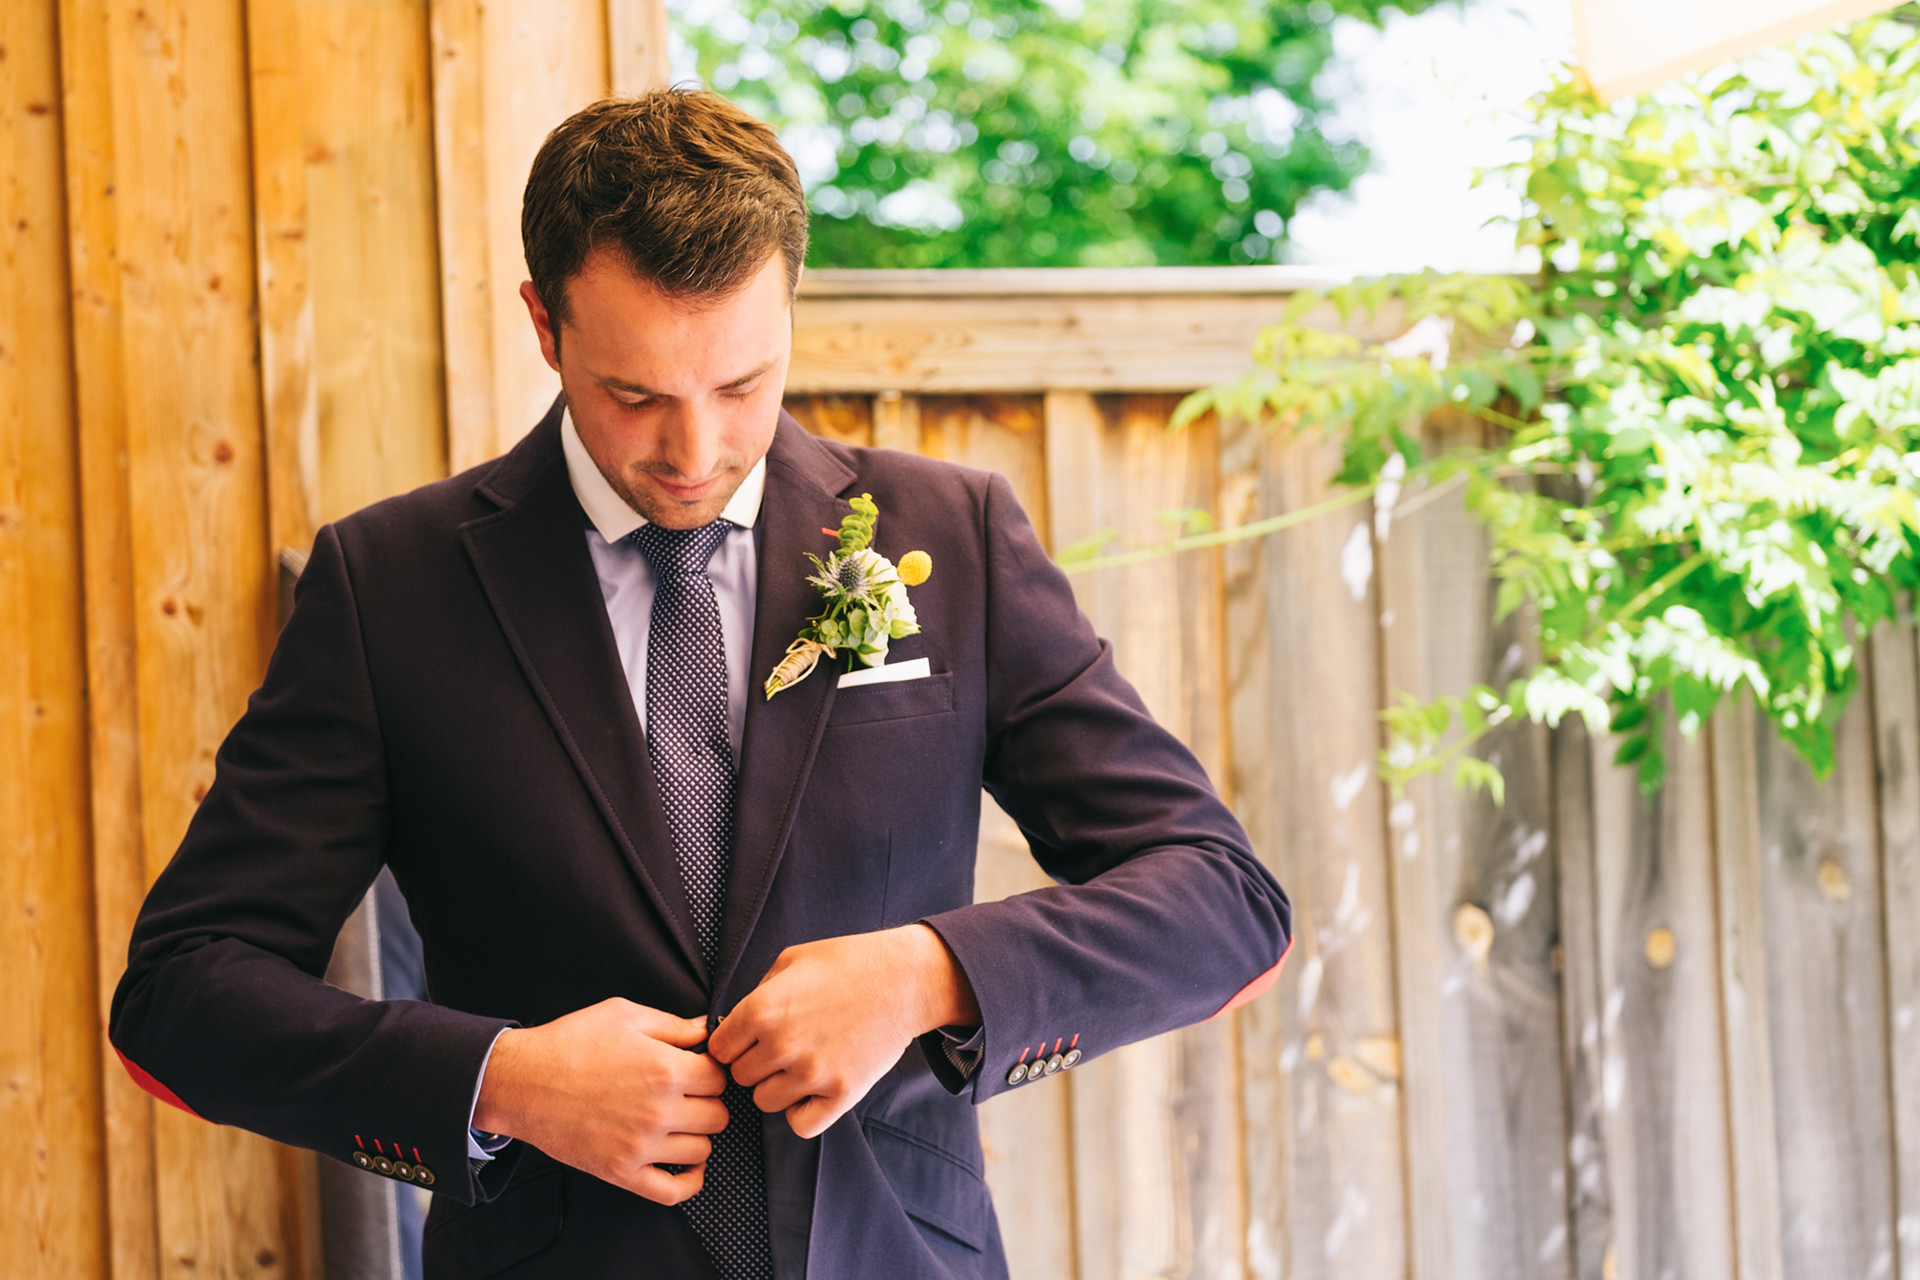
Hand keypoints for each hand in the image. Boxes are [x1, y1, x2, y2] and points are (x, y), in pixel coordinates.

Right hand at [473, 998, 728, 1203]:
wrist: (521, 1081)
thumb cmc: (570, 1044)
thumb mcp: (625, 1015)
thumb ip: (674, 1024)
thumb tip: (707, 1030)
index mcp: (664, 1069)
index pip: (719, 1078)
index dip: (711, 1070)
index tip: (697, 1070)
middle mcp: (658, 1111)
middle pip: (717, 1115)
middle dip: (706, 1102)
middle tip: (687, 1094)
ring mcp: (640, 1146)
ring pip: (702, 1150)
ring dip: (695, 1135)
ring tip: (677, 1121)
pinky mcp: (621, 1172)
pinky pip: (674, 1192)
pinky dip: (689, 1181)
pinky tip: (685, 1162)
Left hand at [708, 924, 979, 1139]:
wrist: (904, 980)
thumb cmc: (849, 963)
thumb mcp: (792, 960)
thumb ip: (758, 992)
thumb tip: (737, 1022)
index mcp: (762, 1009)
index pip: (718, 1048)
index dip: (732, 1043)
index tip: (748, 1039)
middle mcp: (781, 1044)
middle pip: (740, 1077)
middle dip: (754, 1063)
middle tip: (780, 1048)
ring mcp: (812, 1073)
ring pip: (765, 1101)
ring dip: (777, 1087)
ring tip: (800, 1065)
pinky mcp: (841, 1093)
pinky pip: (800, 1124)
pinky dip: (802, 1112)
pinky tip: (813, 1089)